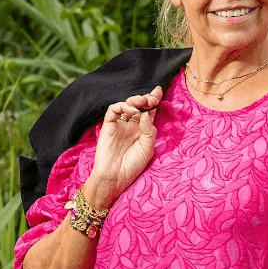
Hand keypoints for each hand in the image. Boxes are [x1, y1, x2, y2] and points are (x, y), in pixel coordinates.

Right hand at [85, 85, 162, 207]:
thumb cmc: (132, 165)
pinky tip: (131, 111)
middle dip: (146, 98)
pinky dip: (122, 106)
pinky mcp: (108, 125)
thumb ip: (149, 130)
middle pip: (139, 106)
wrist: (114, 177)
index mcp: (143, 130)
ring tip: (142, 103)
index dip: (154, 99)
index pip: (149, 111)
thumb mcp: (148, 148)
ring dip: (135, 101)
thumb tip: (147, 113)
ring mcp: (119, 125)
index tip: (159, 91)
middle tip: (151, 98)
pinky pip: (113, 110)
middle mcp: (132, 125)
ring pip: (126, 105)